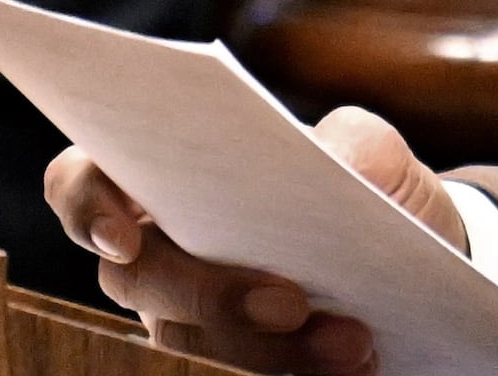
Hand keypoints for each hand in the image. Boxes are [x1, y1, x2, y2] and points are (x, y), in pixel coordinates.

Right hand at [45, 106, 462, 373]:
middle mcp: (160, 249)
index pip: (83, 179)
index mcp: (171, 175)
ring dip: (269, 348)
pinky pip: (235, 372)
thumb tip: (330, 167)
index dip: (85, 205)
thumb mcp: (373, 151)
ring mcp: (185, 312)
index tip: (125, 239)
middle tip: (292, 303)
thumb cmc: (373, 186)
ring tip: (350, 340)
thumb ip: (350, 145)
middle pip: (136, 280)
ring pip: (190, 338)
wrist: (413, 251)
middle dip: (211, 296)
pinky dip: (293, 370)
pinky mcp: (231, 356)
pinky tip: (351, 363)